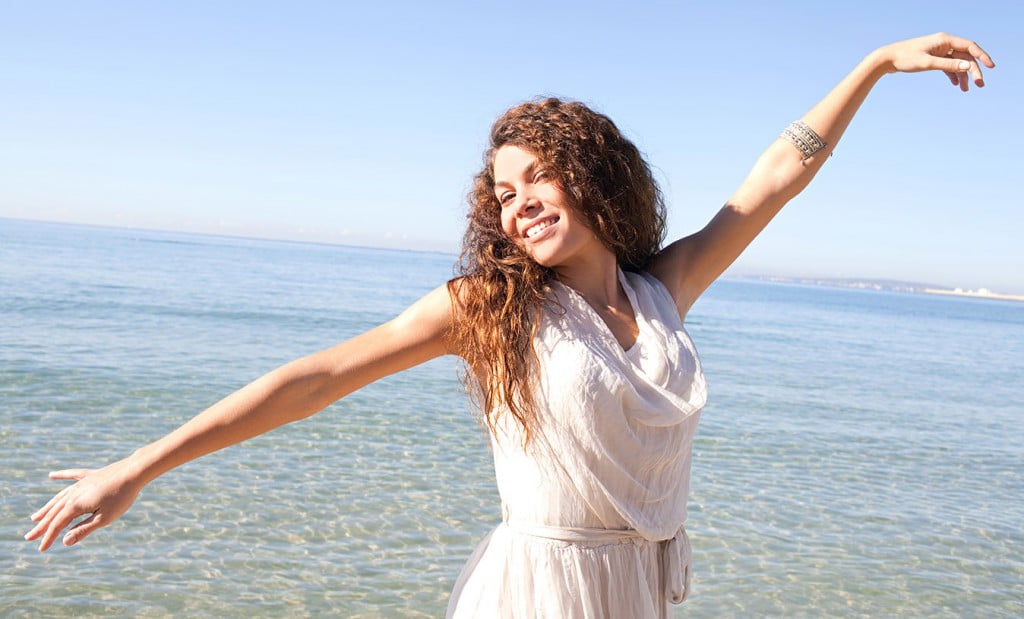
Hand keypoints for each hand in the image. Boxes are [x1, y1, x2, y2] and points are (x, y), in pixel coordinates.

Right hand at [24, 461, 143, 551]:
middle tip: (28, 537)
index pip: (57, 525)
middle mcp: (74, 493)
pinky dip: (60, 476)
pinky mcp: (91, 475)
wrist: (134, 471)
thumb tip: (64, 542)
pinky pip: (71, 475)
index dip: (48, 537)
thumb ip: (83, 529)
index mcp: (76, 505)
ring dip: (47, 508)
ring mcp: (82, 483)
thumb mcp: (104, 518)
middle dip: (41, 526)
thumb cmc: (121, 497)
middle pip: (54, 512)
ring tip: (35, 517)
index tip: (41, 549)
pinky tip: (51, 475)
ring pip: (59, 497)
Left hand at [878, 32, 994, 91]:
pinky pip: (947, 66)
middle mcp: (944, 43)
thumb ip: (948, 65)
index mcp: (945, 40)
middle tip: (980, 85)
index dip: (982, 56)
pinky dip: (952, 75)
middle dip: (973, 71)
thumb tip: (968, 67)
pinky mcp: (932, 57)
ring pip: (956, 63)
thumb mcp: (928, 63)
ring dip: (962, 76)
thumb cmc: (905, 59)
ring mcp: (938, 50)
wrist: (886, 59)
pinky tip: (955, 85)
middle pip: (964, 57)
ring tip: (965, 90)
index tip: (991, 67)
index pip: (970, 47)